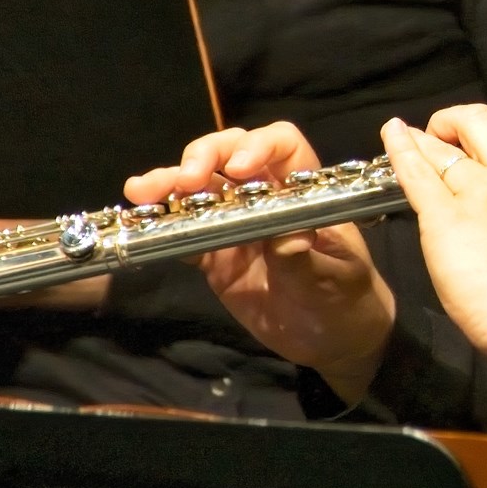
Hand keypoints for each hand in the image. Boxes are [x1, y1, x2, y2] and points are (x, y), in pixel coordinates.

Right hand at [125, 124, 395, 400]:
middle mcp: (266, 197)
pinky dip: (161, 225)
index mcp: (303, 191)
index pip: (283, 146)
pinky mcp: (214, 257)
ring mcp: (235, 225)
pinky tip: (139, 220)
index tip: (238, 168)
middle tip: (185, 178)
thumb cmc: (347, 300)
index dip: (258, 146)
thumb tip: (285, 236)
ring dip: (170, 184)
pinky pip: (183, 234)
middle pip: (230, 154)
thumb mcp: (334, 279)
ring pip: (200, 190)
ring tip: (141, 190)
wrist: (334, 341)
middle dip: (205, 156)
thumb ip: (305, 258)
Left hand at [387, 97, 486, 367]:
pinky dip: (400, 149)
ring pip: (442, 146)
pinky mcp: (444, 217)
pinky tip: (393, 136)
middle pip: (479, 119)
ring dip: (425, 139)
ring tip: (414, 140)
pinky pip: (416, 173)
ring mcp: (477, 192)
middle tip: (449, 138)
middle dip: (459, 121)